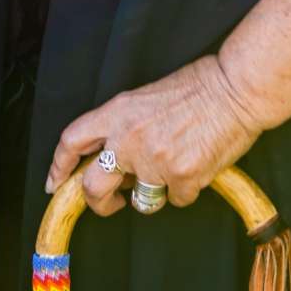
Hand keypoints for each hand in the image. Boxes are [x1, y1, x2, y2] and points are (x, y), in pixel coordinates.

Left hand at [46, 55, 261, 217]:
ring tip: (174, 168)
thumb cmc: (197, 86)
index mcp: (117, 112)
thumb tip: (116, 161)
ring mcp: (154, 162)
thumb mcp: (146, 98)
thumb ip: (124, 128)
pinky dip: (186, 190)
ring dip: (154, 192)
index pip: (72, 141)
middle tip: (112, 202)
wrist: (235, 89)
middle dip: (99, 203)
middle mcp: (128, 139)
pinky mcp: (181, 179)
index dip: (59, 166)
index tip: (54, 183)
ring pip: (140, 200)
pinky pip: (176, 200)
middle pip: (93, 188)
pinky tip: (199, 166)